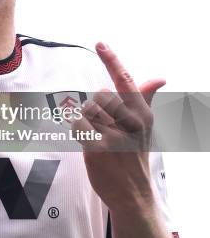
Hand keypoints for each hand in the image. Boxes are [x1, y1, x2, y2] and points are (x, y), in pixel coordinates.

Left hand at [72, 42, 165, 212]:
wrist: (133, 194)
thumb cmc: (136, 155)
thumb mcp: (146, 126)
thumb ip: (146, 98)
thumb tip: (160, 78)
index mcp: (142, 114)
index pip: (124, 80)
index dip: (111, 60)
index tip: (100, 43)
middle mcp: (129, 123)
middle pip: (98, 95)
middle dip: (98, 109)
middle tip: (107, 129)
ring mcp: (112, 136)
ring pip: (86, 110)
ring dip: (88, 121)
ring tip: (100, 138)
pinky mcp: (95, 149)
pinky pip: (77, 126)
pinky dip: (79, 132)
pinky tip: (89, 144)